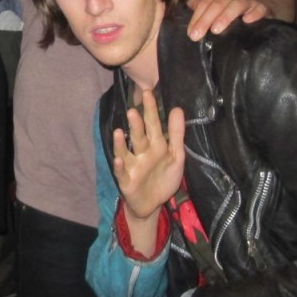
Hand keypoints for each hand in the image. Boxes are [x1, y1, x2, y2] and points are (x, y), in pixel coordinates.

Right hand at [113, 90, 185, 218]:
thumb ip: (176, 134)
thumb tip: (178, 109)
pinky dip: (119, 166)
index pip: (153, 125)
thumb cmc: (163, 177)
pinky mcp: (126, 180)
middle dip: (136, 124)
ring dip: (121, 143)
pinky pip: (121, 172)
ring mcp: (132, 166)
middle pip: (138, 136)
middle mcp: (141, 153)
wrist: (153, 204)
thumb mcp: (176, 156)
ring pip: (125, 151)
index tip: (148, 93)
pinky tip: (118, 159)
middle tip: (133, 110)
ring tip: (119, 131)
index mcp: (155, 146)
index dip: (151, 110)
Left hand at [187, 0, 269, 39]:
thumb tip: (188, 5)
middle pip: (217, 4)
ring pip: (235, 4)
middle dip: (205, 20)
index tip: (191, 33)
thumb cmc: (231, 13)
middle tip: (197, 36)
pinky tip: (247, 21)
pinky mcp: (262, 8)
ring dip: (225, 16)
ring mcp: (248, 0)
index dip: (196, 17)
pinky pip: (259, 8)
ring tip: (216, 30)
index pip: (205, 2)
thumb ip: (201, 7)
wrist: (258, 9)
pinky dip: (253, 13)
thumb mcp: (215, 10)